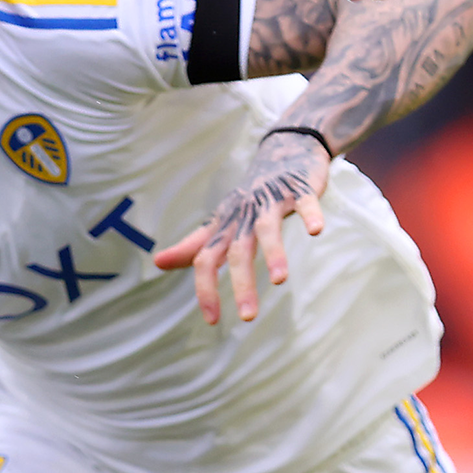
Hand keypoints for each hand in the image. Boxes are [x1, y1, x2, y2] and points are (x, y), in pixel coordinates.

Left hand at [152, 131, 331, 324]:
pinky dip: (310, 214)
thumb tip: (157, 263)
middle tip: (247, 318)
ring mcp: (271, 201)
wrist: (284, 151)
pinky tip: (315, 231)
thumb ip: (193, 245)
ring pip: (267, 229)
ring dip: (273, 254)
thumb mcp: (221, 221)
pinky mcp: (299, 189)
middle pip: (238, 251)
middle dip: (241, 284)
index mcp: (226, 226)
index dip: (206, 289)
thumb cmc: (251, 197)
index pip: (206, 259)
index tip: (212, 320)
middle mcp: (244, 215)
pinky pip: (304, 203)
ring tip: (280, 281)